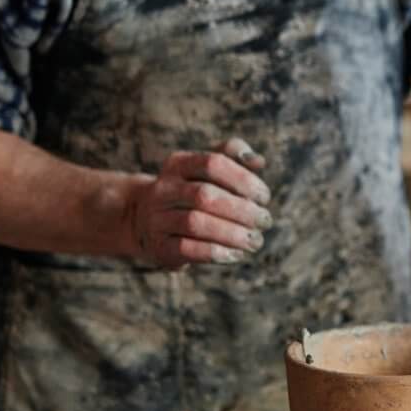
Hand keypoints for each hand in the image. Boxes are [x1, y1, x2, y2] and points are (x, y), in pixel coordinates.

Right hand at [124, 137, 273, 269]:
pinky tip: (237, 254)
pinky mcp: (158, 246)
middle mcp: (163, 189)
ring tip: (256, 240)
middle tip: (265, 221)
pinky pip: (186, 249)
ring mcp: (157, 218)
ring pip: (195, 223)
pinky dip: (216, 252)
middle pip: (204, 195)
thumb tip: (259, 160)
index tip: (264, 197)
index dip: (243, 179)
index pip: (212, 163)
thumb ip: (234, 156)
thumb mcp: (207, 169)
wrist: (145, 221)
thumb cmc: (191, 191)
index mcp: (178, 164)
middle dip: (242, 210)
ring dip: (232, 233)